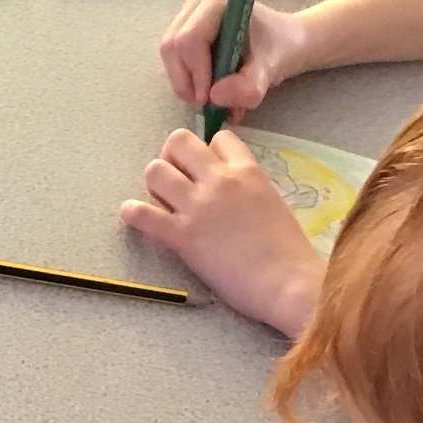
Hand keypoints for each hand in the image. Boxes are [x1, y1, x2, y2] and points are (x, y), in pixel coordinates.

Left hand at [121, 129, 324, 335]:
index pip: (218, 138)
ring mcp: (198, 206)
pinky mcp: (182, 236)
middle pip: (178, 142)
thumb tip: (229, 195)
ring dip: (155, 184)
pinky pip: (142, 214)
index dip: (209, 152)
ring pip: (155, 171)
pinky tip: (136, 217)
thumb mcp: (273, 204)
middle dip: (173, 158)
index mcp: (247, 170)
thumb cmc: (289, 253)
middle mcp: (219, 180)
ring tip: (162, 202)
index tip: (208, 170)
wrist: (288, 283)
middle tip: (178, 180)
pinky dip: (133, 213)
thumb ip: (248, 190)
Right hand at [160, 0, 312, 112]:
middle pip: (173, 46)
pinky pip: (174, 55)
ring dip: (186, 82)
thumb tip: (214, 96)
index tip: (209, 101)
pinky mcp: (185, 22)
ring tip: (211, 97)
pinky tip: (208, 86)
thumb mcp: (269, 71)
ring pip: (170, 53)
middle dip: (187, 81)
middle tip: (207, 105)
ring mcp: (189, 9)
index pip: (190, 40)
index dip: (196, 74)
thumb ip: (247, 86)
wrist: (285, 40)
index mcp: (218, 1)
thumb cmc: (280, 49)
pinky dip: (188, 77)